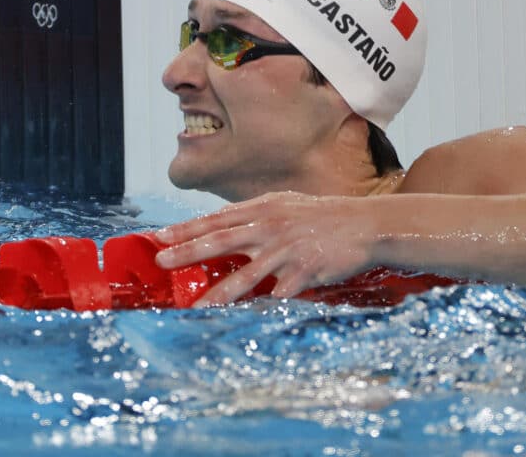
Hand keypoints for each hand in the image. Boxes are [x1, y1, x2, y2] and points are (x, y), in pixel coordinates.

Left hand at [154, 192, 378, 305]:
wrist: (364, 224)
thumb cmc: (323, 216)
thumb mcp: (286, 205)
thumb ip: (256, 215)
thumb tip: (223, 225)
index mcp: (265, 209)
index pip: (218, 219)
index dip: (187, 228)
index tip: (160, 237)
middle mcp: (272, 227)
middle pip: (223, 240)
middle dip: (189, 251)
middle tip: (162, 260)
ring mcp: (288, 249)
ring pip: (247, 274)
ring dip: (219, 293)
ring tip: (197, 306)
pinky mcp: (306, 271)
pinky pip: (280, 293)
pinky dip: (263, 307)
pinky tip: (247, 320)